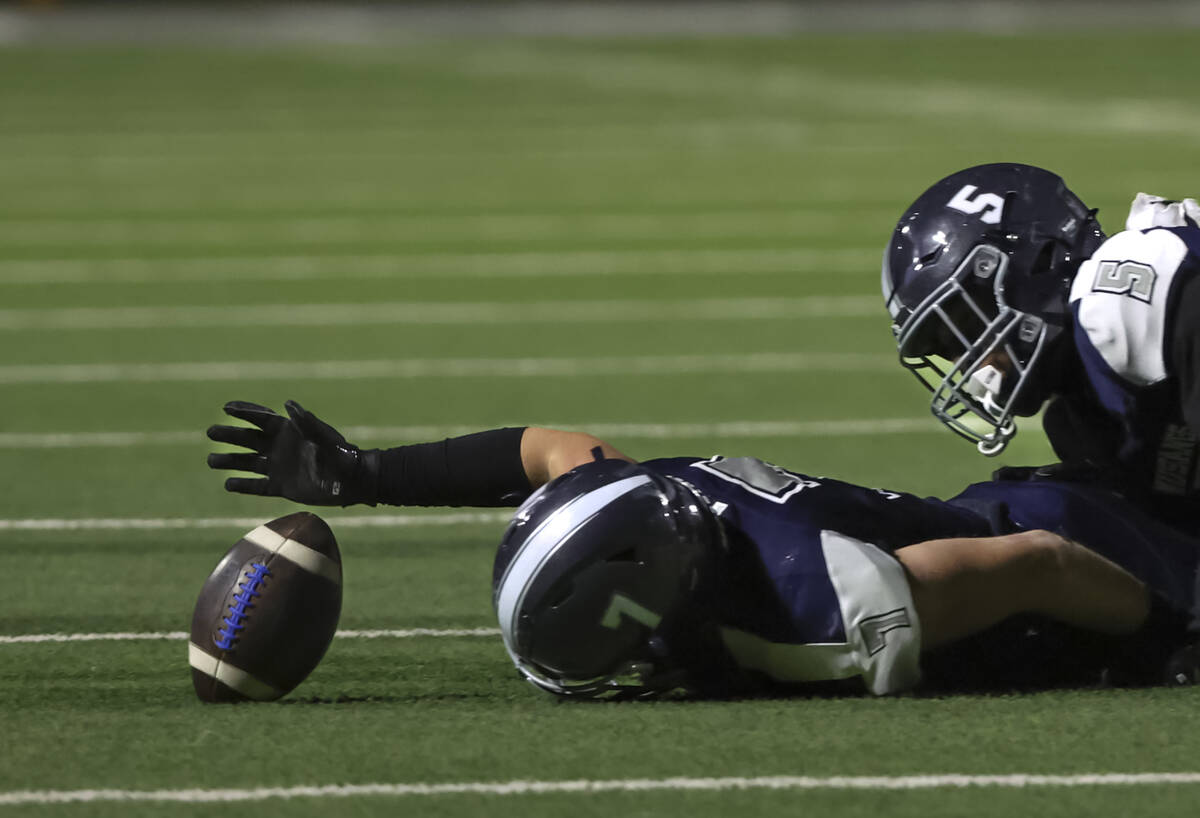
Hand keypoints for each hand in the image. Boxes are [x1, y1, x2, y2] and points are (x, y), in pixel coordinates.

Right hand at [206, 400, 377, 505]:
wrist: (352, 481)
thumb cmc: (341, 454)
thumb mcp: (324, 436)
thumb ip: (306, 422)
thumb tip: (288, 404)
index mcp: (289, 431)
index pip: (260, 419)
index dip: (244, 412)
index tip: (226, 407)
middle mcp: (280, 448)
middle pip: (248, 439)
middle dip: (229, 435)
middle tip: (210, 432)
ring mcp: (280, 467)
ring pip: (248, 463)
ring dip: (230, 461)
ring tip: (211, 460)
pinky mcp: (282, 486)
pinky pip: (258, 486)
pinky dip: (244, 486)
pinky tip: (228, 484)